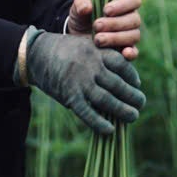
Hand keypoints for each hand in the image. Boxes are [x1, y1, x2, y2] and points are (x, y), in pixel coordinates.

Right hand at [24, 29, 144, 136]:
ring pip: (106, 99)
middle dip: (133, 96)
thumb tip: (123, 79)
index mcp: (96, 52)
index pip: (122, 65)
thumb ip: (102, 59)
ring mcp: (79, 82)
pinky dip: (99, 123)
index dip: (132, 76)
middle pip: (118, 84)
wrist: (35, 54)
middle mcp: (90, 66)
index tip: (137, 84)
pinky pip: (87, 112)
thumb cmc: (64, 51)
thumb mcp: (85, 46)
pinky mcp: (69, 95)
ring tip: (133, 117)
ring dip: (122, 110)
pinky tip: (110, 130)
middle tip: (141, 104)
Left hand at [67, 0, 142, 59]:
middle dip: (114, 23)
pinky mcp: (126, 50)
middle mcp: (131, 18)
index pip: (134, 0)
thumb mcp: (79, 6)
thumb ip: (82, 3)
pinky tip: (124, 53)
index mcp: (124, 2)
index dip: (123, 5)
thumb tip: (87, 8)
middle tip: (96, 25)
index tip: (106, 10)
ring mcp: (130, 35)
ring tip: (98, 39)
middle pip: (134, 19)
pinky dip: (131, 53)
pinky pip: (135, 52)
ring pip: (133, 35)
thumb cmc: (82, 16)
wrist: (77, 35)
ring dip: (116, 38)